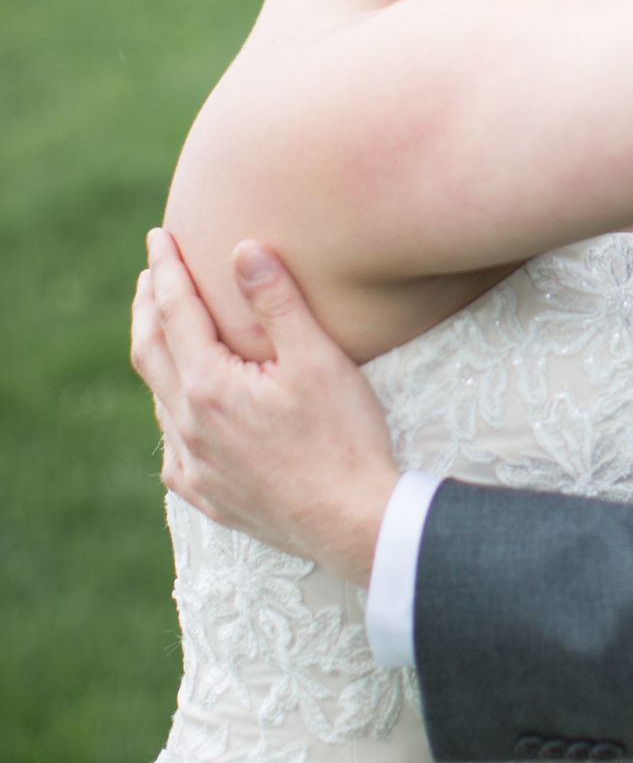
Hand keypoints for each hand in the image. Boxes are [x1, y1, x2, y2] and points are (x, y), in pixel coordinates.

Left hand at [132, 230, 398, 583]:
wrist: (354, 523)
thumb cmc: (344, 438)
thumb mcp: (317, 360)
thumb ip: (277, 302)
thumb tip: (243, 248)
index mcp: (209, 387)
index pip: (176, 312)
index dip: (167, 270)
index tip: (159, 239)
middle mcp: (188, 427)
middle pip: (151, 352)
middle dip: (148, 306)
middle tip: (151, 274)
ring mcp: (194, 466)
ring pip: (159, 398)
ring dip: (158, 355)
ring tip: (167, 330)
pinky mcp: (207, 495)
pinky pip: (172, 446)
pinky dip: (171, 411)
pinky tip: (184, 409)